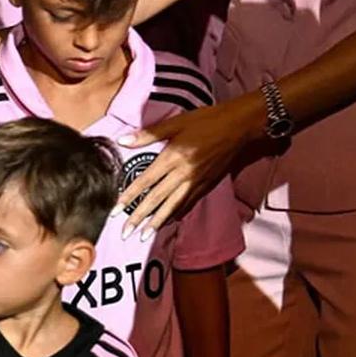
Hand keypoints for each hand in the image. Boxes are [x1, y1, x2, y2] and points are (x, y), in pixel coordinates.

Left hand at [114, 99, 261, 237]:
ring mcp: (197, 181)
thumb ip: (148, 134)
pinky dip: (177, 213)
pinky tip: (169, 221)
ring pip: (173, 205)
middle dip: (140, 217)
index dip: (129, 197)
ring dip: (157, 221)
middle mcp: (184, 173)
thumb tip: (123, 140)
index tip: (116, 210)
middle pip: (157, 198)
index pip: (145, 181)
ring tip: (144, 235)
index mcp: (173, 157)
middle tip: (126, 232)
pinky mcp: (207, 184)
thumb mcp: (175, 123)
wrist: (239, 127)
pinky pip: (189, 203)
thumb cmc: (206, 121)